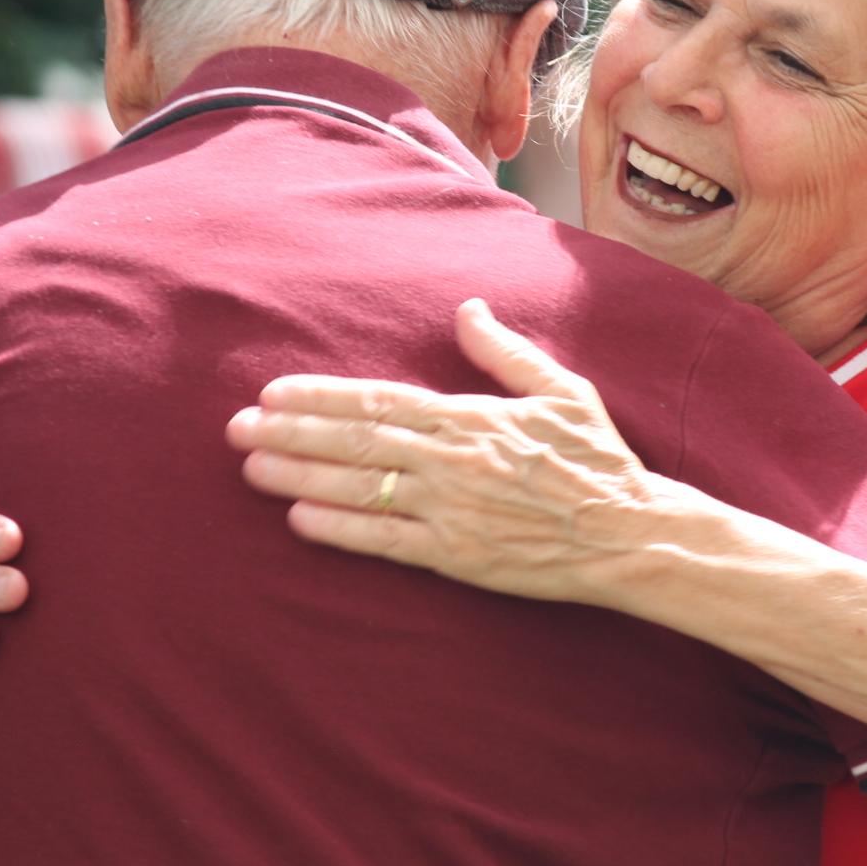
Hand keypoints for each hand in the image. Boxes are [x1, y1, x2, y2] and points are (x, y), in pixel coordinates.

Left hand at [229, 299, 699, 604]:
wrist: (630, 533)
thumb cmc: (598, 459)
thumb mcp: (562, 389)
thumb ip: (506, 353)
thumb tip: (467, 310)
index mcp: (472, 418)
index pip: (382, 402)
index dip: (324, 397)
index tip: (275, 390)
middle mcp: (452, 461)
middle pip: (357, 442)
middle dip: (292, 432)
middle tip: (236, 428)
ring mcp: (450, 511)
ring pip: (360, 489)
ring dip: (299, 475)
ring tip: (250, 467)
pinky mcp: (457, 555)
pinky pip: (386, 540)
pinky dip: (340, 529)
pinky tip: (299, 517)